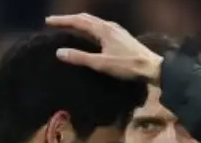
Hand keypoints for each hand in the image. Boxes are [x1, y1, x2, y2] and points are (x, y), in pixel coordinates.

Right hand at [45, 13, 163, 82]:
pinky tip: (90, 34)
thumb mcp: (101, 64)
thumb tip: (59, 52)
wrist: (152, 66)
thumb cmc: (127, 66)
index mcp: (103, 30)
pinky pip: (100, 26)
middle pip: (85, 18)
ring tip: (69, 25)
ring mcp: (116, 30)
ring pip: (94, 21)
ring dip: (79, 22)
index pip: (78, 21)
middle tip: (54, 22)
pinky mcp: (121, 36)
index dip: (62, 21)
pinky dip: (89, 27)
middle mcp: (109, 26)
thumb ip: (80, 58)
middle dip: (69, 19)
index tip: (48, 21)